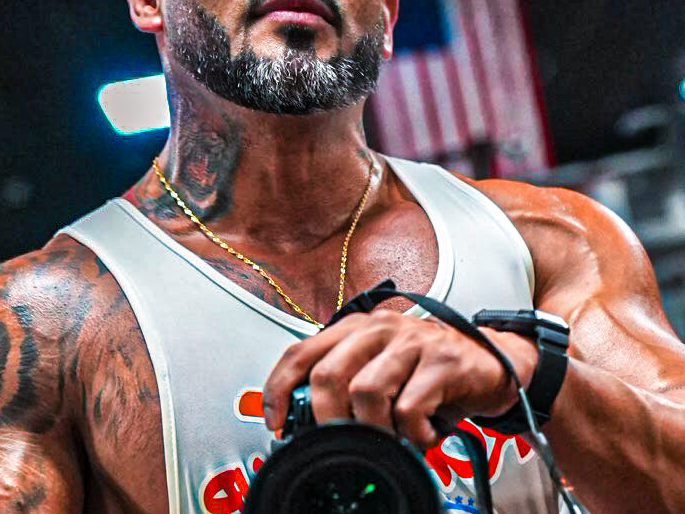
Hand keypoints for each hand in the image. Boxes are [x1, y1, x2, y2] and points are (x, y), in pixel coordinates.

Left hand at [262, 309, 537, 449]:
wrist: (492, 361)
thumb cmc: (428, 369)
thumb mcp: (381, 368)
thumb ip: (347, 382)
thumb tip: (305, 421)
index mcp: (356, 327)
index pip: (301, 351)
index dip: (280, 388)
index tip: (276, 422)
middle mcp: (379, 327)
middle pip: (328, 374)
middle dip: (327, 418)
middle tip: (343, 441)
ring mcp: (411, 341)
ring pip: (366, 392)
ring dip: (374, 430)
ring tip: (392, 438)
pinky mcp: (442, 361)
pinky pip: (410, 408)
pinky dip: (412, 434)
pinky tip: (424, 434)